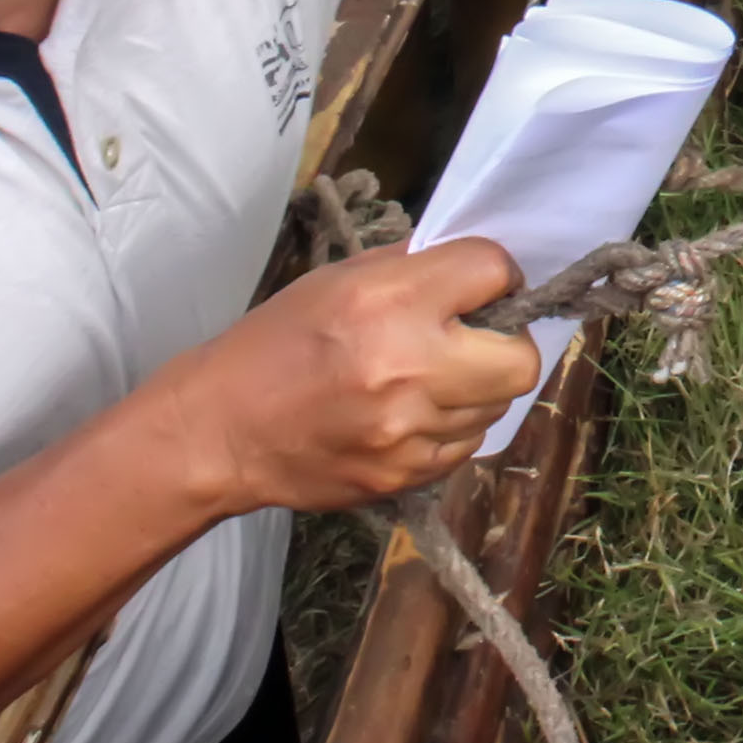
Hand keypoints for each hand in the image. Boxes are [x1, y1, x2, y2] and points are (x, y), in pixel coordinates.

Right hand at [170, 238, 539, 511]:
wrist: (221, 429)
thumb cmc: (276, 341)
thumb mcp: (339, 279)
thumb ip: (412, 268)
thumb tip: (478, 267)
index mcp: (389, 301)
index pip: (493, 272)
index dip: (497, 275)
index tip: (483, 285)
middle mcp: (408, 366)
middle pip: (521, 360)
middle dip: (508, 344)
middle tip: (475, 339)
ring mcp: (408, 430)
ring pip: (497, 407)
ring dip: (478, 387)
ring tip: (432, 377)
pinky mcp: (405, 476)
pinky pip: (465, 446)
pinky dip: (451, 427)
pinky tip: (412, 413)